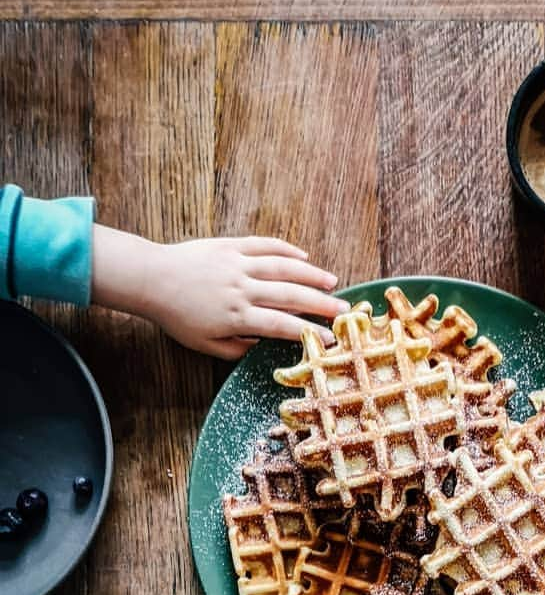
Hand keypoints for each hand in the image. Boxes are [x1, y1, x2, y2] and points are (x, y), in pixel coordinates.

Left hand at [92, 226, 347, 357]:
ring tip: (332, 281)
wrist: (151, 279)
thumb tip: (264, 347)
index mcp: (237, 316)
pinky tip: (303, 256)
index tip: (329, 340)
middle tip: (343, 310)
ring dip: (311, 274)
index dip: (309, 332)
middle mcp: (243, 289)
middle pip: (291, 296)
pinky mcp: (230, 246)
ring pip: (283, 267)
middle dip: (321, 303)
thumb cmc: (177, 316)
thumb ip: (237, 349)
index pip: (282, 326)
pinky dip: (286, 250)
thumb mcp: (206, 344)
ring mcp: (238, 264)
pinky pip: (264, 245)